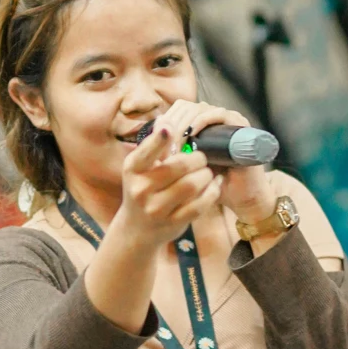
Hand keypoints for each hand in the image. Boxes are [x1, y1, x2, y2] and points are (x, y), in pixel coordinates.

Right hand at [117, 111, 226, 247]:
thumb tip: (167, 119)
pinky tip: (215, 185)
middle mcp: (141, 189)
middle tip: (202, 157)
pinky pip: (200, 204)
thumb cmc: (143, 189)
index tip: (171, 128)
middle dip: (197, 158)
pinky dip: (212, 192)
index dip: (160, 138)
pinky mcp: (173, 222)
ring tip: (208, 172)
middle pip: (179, 166)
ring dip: (206, 175)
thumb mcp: (140, 168)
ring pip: (192, 185)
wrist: (137, 229)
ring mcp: (157, 208)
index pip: (146, 151)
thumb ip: (153, 148)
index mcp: (133, 169)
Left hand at [144, 101, 273, 221]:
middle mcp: (213, 118)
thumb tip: (149, 141)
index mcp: (200, 125)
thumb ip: (170, 155)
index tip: (155, 142)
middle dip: (173, 124)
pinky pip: (219, 114)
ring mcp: (227, 120)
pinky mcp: (240, 125)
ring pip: (199, 109)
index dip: (166, 122)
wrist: (240, 196)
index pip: (178, 110)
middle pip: (186, 107)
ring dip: (185, 123)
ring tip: (176, 143)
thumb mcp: (185, 168)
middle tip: (164, 144)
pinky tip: (192, 134)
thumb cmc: (211, 184)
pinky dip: (203, 120)